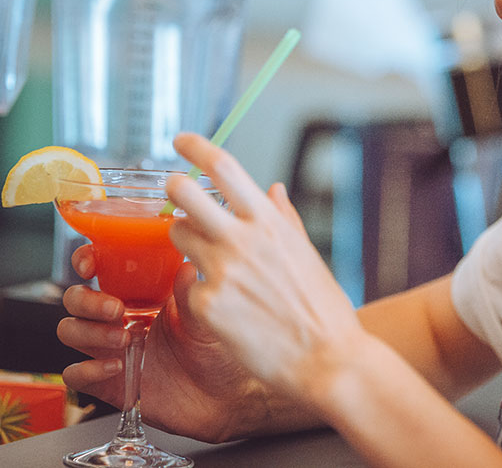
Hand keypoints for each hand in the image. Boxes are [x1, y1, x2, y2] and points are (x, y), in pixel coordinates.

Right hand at [57, 245, 269, 442]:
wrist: (223, 399)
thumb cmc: (217, 351)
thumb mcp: (205, 317)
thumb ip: (190, 294)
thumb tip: (185, 266)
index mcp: (141, 294)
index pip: (101, 269)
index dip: (85, 260)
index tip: (89, 265)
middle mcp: (121, 319)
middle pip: (75, 299)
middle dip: (87, 301)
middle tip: (116, 309)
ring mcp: (111, 350)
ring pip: (70, 331)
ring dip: (89, 332)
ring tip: (124, 338)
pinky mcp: (108, 383)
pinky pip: (76, 374)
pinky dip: (88, 369)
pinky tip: (116, 367)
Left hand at [166, 133, 368, 403]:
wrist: (328, 361)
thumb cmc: (323, 309)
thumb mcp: (306, 253)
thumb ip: (283, 217)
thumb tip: (273, 188)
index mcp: (268, 222)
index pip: (223, 167)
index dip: (195, 146)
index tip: (181, 140)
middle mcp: (241, 240)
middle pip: (183, 192)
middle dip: (173, 187)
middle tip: (175, 193)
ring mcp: (221, 272)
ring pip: (177, 235)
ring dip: (184, 239)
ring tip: (208, 258)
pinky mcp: (206, 306)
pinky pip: (186, 285)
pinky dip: (199, 290)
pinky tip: (223, 306)